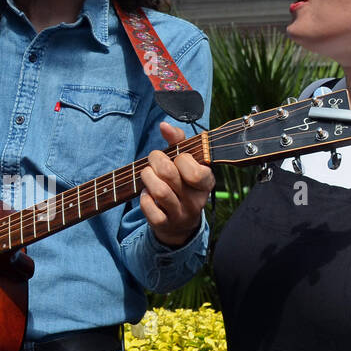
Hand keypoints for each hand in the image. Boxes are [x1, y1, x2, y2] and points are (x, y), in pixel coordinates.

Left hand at [139, 122, 214, 247]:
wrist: (180, 224)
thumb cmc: (182, 183)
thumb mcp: (186, 162)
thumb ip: (178, 141)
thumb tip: (164, 126)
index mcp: (206, 182)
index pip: (195, 170)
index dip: (180, 159)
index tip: (177, 158)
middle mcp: (196, 200)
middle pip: (170, 174)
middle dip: (156, 161)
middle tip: (153, 160)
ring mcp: (180, 214)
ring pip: (160, 191)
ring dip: (147, 177)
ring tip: (147, 174)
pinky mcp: (164, 225)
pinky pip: (150, 208)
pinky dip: (144, 197)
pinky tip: (146, 193)